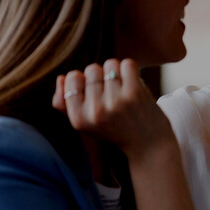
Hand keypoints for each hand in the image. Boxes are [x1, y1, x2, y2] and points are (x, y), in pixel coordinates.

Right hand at [52, 59, 174, 159]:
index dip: (83, 79)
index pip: (71, 78)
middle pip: (91, 69)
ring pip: (110, 64)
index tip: (94, 90)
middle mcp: (95, 111)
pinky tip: (134, 82)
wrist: (149, 145)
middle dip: (101, 75)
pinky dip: (131, 70)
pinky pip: (128, 64)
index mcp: (78, 118)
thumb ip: (64, 104)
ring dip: (118, 71)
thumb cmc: (115, 131)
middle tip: (111, 91)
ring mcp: (115, 101)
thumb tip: (61, 77)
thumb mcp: (85, 124)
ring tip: (122, 86)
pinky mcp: (135, 94)